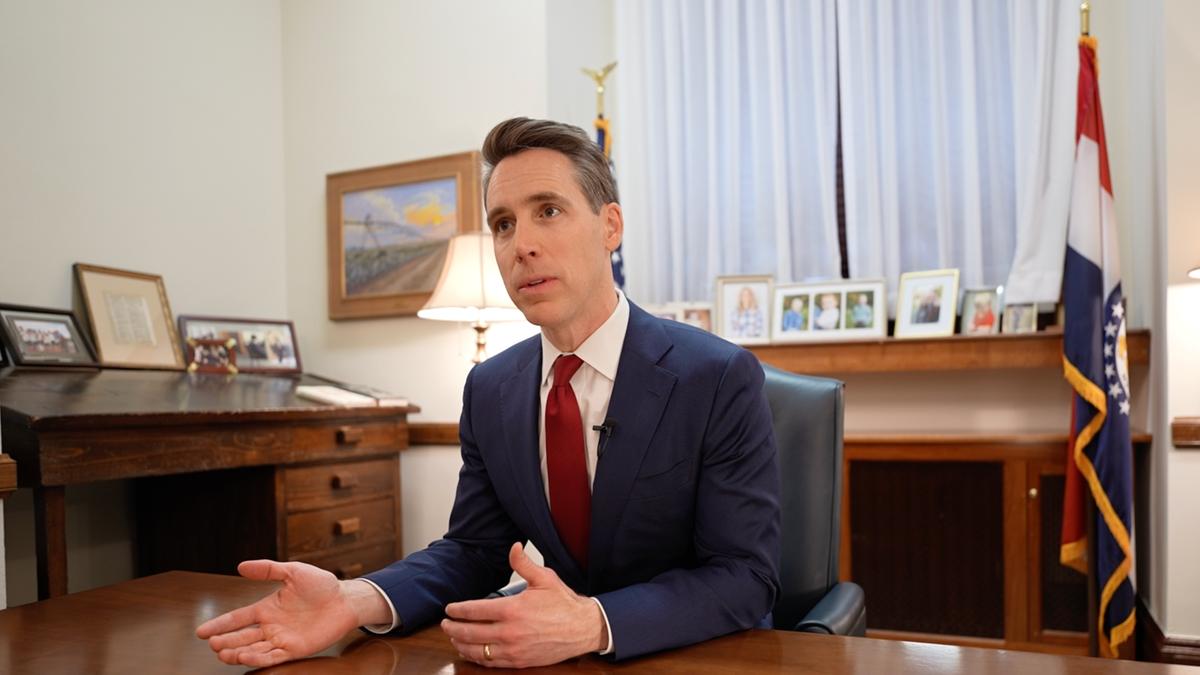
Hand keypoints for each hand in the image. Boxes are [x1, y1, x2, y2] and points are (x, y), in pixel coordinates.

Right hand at [196, 560, 390, 667]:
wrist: (345, 599)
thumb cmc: (322, 585)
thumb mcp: (294, 571)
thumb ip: (268, 569)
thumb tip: (241, 566)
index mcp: (267, 607)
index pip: (238, 618)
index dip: (220, 624)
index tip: (201, 631)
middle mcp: (271, 625)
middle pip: (242, 637)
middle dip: (225, 641)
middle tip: (212, 644)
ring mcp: (281, 639)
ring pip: (253, 649)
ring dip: (237, 652)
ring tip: (223, 653)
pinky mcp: (294, 649)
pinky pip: (273, 657)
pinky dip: (258, 658)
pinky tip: (246, 657)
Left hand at [441, 543, 607, 667]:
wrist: (582, 628)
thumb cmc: (563, 603)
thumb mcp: (544, 578)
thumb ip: (523, 564)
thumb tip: (513, 547)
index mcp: (513, 609)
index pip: (475, 611)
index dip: (458, 610)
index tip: (449, 609)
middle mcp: (510, 632)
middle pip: (470, 632)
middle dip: (453, 628)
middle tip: (445, 624)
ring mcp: (514, 649)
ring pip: (477, 650)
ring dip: (461, 644)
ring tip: (454, 638)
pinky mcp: (520, 661)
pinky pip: (491, 662)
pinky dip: (477, 658)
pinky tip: (471, 652)